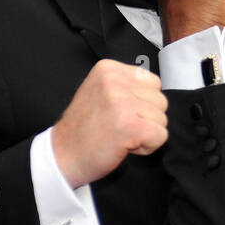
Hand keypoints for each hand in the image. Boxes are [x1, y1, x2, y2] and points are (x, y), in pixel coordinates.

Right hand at [52, 59, 168, 188]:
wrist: (63, 156)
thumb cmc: (84, 129)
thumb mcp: (100, 91)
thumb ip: (126, 85)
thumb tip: (155, 90)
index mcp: (108, 68)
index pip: (153, 83)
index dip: (142, 103)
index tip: (120, 113)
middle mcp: (114, 81)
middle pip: (161, 100)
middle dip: (145, 118)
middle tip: (118, 126)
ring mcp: (122, 102)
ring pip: (162, 119)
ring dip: (145, 133)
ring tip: (119, 135)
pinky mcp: (130, 126)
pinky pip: (161, 135)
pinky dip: (148, 146)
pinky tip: (125, 145)